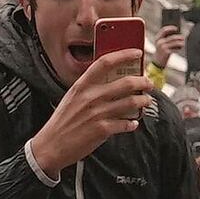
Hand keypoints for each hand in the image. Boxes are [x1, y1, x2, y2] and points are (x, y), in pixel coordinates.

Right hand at [23, 46, 152, 179]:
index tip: (137, 53)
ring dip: (143, 101)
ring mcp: (97, 113)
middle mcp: (91, 97)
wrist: (50, 145)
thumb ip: (89, 88)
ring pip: (131, 102)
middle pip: (126, 82)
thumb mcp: (72, 97)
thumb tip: (112, 81)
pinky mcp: (102, 130)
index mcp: (82, 85)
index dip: (124, 55)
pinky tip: (132, 123)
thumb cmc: (62, 121)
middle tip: (148, 83)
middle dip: (143, 82)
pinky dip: (132, 123)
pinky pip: (126, 123)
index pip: (105, 62)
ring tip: (146, 101)